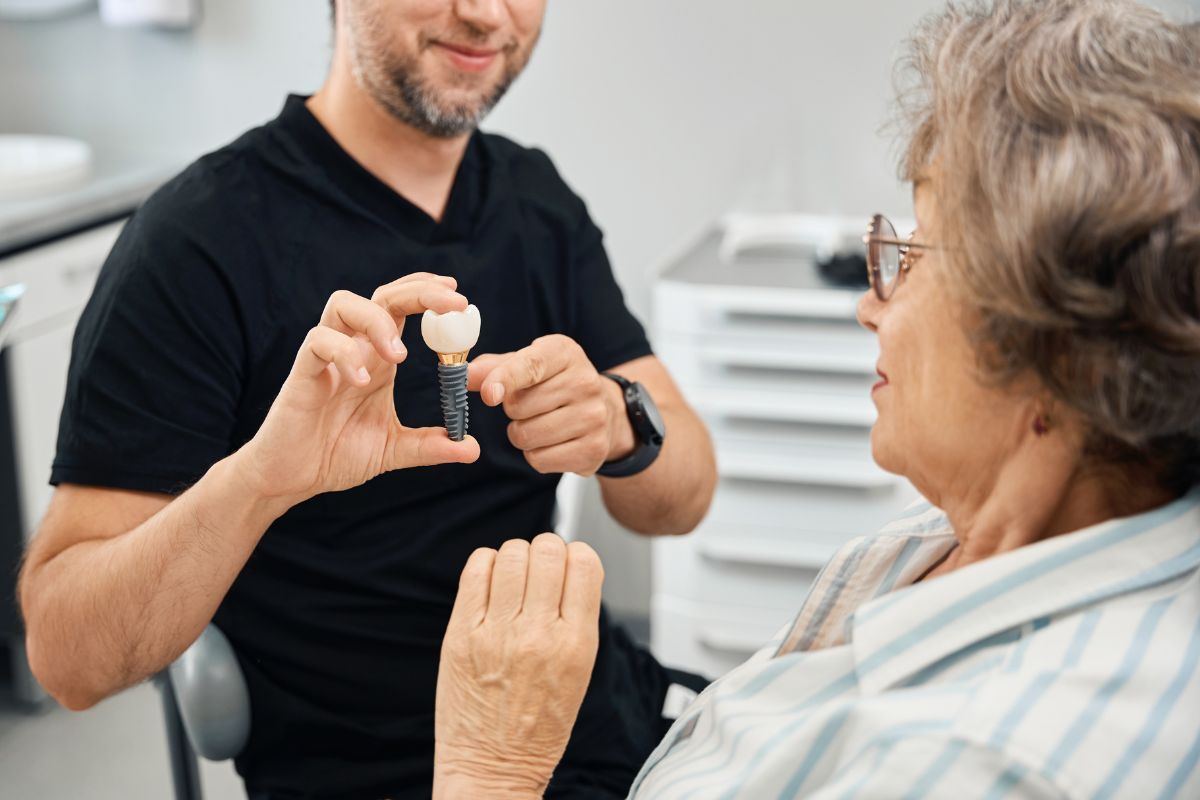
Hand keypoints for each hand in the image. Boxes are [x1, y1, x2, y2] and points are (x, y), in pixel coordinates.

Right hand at [236, 273, 479, 506]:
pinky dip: (343, 354)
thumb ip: (431, 446)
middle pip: (382, 296)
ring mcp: (326, 357)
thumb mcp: (393, 450)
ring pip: (343, 304)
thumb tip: (472, 449)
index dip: (427, 294)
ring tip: (400, 355)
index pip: (402, 308)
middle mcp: (355, 349)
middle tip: (452, 304)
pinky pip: (318, 343)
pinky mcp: (302, 373)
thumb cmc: (336, 454)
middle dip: (418, 292)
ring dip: (377, 320)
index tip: (458, 297)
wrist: (292, 478)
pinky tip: (361, 380)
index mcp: (379, 359)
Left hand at [434, 534, 603, 799]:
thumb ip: (576, 620)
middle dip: (547, 551)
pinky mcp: (461, 634)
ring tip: (514, 580)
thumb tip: (569, 568)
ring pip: (512, 553)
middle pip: (548, 550)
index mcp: (575, 644)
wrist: (492, 768)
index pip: (584, 563)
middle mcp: (537, 634)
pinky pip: (476, 570)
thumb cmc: (537, 728)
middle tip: (540, 570)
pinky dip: (486, 565)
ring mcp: (496, 632)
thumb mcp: (579, 673)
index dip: (576, 556)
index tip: (568, 567)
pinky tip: (491, 583)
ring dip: (516, 557)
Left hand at [468, 335, 634, 475]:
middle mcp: (585, 381)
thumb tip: (464, 376)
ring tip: (541, 423)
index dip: (505, 379)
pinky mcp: (594, 449)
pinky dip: (536, 455)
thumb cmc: (553, 384)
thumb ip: (492, 368)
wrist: (605, 410)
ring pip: (527, 436)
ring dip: (522, 434)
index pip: (531, 366)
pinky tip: (553, 442)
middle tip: (531, 406)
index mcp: (564, 352)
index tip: (489, 395)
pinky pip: (540, 460)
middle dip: (513, 411)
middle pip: (519, 407)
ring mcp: (594, 417)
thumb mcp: (526, 365)